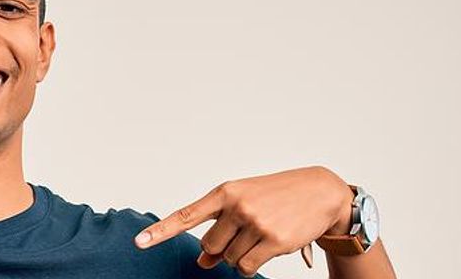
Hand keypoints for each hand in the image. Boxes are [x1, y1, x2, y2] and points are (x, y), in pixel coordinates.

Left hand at [135, 166, 353, 276]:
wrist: (321, 192)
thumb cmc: (276, 196)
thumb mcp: (243, 205)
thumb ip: (219, 230)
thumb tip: (203, 262)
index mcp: (224, 193)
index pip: (186, 216)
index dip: (160, 232)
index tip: (139, 242)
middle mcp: (237, 206)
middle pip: (209, 247)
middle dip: (222, 248)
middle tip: (244, 233)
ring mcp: (255, 223)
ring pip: (229, 259)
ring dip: (240, 255)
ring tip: (260, 235)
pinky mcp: (273, 241)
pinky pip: (247, 267)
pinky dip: (251, 265)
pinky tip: (267, 248)